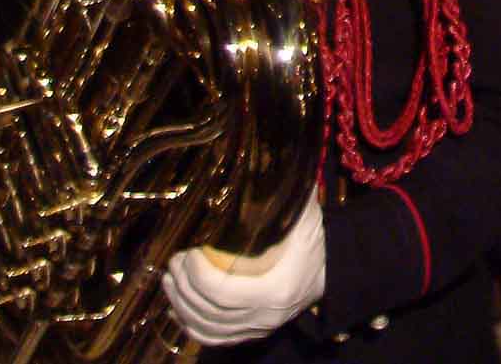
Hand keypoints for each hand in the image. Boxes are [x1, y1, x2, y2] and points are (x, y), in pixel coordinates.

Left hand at [162, 199, 325, 346]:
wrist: (331, 273)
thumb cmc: (315, 243)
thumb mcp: (305, 218)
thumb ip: (288, 195)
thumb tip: (267, 163)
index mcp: (275, 291)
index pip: (223, 291)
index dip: (197, 275)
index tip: (188, 250)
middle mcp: (265, 316)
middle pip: (210, 310)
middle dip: (184, 287)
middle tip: (173, 261)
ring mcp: (257, 329)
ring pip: (207, 327)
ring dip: (182, 305)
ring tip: (169, 280)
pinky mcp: (251, 334)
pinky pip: (213, 338)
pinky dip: (191, 325)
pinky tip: (177, 308)